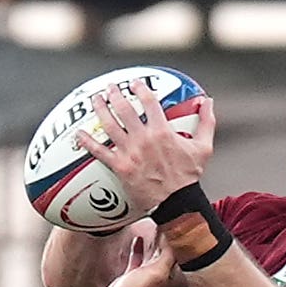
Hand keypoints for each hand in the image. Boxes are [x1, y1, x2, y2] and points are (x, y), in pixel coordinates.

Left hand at [74, 77, 215, 214]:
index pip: (149, 102)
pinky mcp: (120, 167)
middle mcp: (143, 139)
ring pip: (110, 126)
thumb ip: (206, 122)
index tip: (135, 83)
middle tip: (110, 88)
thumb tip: (207, 101)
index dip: (140, 89)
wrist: (177, 203)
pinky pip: (100, 152)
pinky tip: (79, 134)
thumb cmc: (189, 177)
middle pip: (124, 110)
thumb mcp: (204, 148)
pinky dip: (88, 142)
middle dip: (115, 95)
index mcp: (162, 131)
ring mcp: (130, 153)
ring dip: (101, 110)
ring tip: (95, 100)